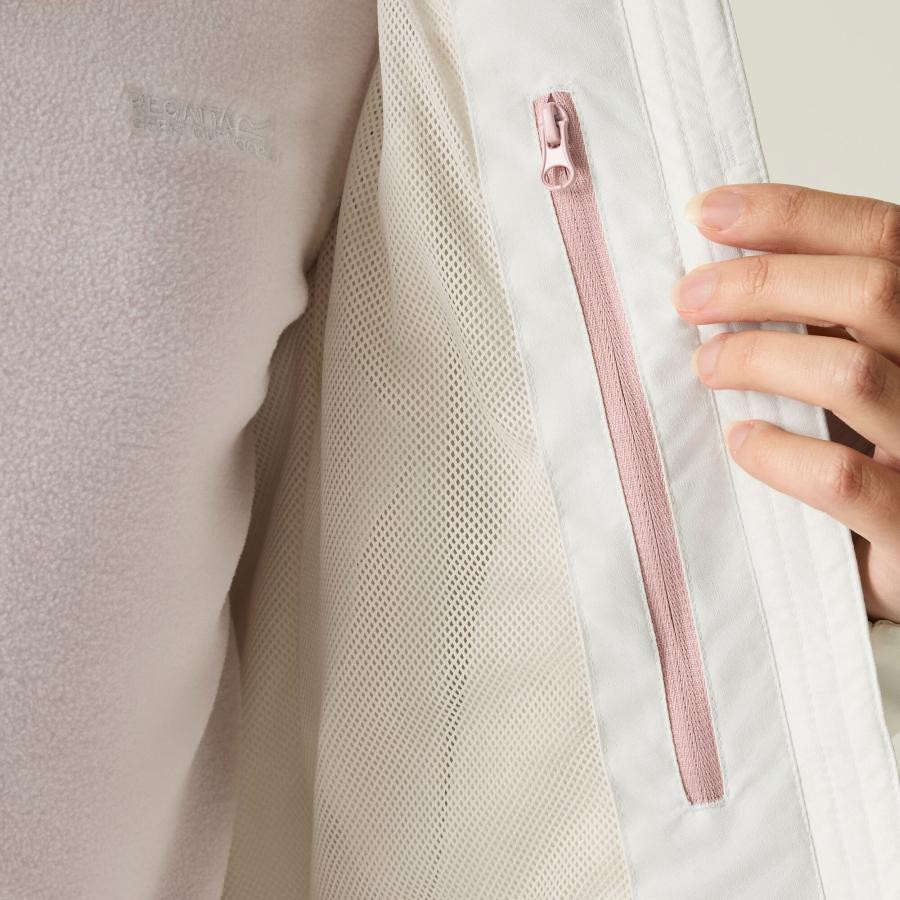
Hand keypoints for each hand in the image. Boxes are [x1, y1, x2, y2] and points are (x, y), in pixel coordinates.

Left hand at [672, 184, 899, 623]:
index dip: (790, 212)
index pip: (882, 235)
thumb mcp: (863, 360)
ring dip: (758, 359)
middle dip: (761, 282)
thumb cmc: (878, 442)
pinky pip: (842, 479)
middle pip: (871, 290)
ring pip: (851, 375)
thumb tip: (721, 265)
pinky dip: (778, 453)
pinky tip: (741, 442)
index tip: (705, 211)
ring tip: (705, 366)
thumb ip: (823, 319)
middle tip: (688, 297)